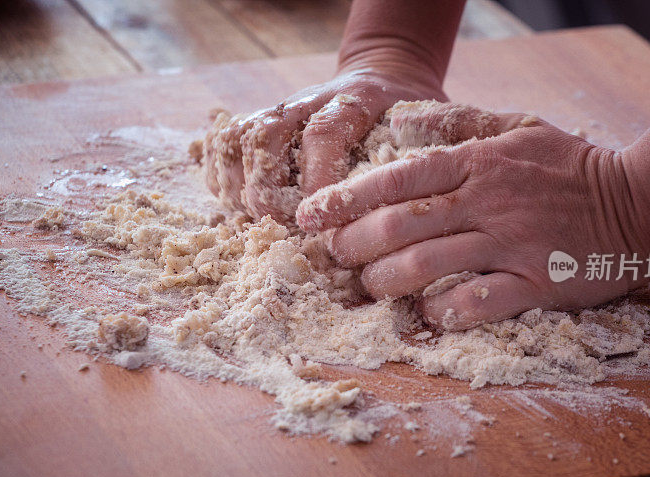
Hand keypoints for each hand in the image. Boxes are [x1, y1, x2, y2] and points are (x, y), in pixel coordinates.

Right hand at [202, 68, 446, 222]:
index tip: (321, 219)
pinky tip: (236, 200)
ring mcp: (281, 109)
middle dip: (269, 189)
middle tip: (284, 226)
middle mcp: (310, 101)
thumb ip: (419, 159)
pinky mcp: (261, 119)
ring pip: (239, 136)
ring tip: (257, 218)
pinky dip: (221, 172)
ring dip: (240, 184)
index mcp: (356, 100)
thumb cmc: (406, 118)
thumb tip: (406, 209)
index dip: (317, 178)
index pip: (324, 134)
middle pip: (268, 135)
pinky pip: (224, 140)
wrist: (382, 76)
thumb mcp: (428, 129)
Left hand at [297, 105, 649, 329]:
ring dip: (386, 281)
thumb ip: (460, 123)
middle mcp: (487, 201)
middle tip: (335, 258)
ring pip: (428, 266)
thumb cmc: (572, 166)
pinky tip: (426, 315)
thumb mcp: (518, 127)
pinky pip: (478, 303)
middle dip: (354, 245)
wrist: (642, 202)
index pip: (398, 177)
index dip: (347, 198)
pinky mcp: (536, 283)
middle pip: (401, 225)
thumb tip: (405, 120)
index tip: (310, 215)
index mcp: (478, 162)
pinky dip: (444, 312)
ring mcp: (511, 243)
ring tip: (369, 287)